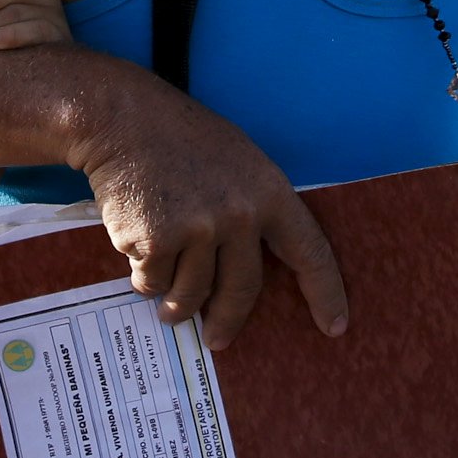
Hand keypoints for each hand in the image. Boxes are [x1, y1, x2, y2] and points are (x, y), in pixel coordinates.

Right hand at [69, 82, 346, 350]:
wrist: (122, 118)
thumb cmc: (178, 137)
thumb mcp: (236, 161)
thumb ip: (250, 208)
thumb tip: (243, 269)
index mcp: (268, 192)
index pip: (310, 252)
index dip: (326, 294)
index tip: (335, 327)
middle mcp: (239, 215)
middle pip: (242, 290)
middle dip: (227, 321)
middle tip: (217, 339)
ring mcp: (198, 229)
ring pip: (191, 294)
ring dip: (175, 303)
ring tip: (164, 300)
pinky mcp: (157, 242)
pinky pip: (153, 281)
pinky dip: (144, 276)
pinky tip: (138, 246)